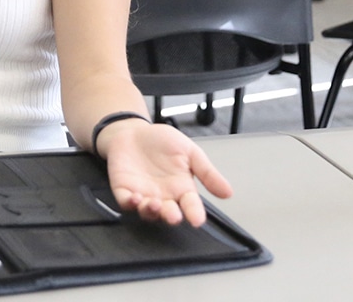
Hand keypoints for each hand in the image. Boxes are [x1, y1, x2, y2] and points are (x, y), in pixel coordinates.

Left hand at [99, 120, 232, 225]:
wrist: (134, 132)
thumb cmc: (162, 142)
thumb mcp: (190, 152)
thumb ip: (207, 172)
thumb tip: (228, 192)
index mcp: (181, 188)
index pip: (191, 205)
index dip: (194, 214)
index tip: (198, 220)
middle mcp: (163, 196)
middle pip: (168, 213)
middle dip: (171, 216)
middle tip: (175, 215)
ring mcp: (143, 195)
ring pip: (147, 212)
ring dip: (150, 211)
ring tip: (154, 204)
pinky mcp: (124, 190)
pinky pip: (126, 202)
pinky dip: (129, 202)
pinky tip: (135, 197)